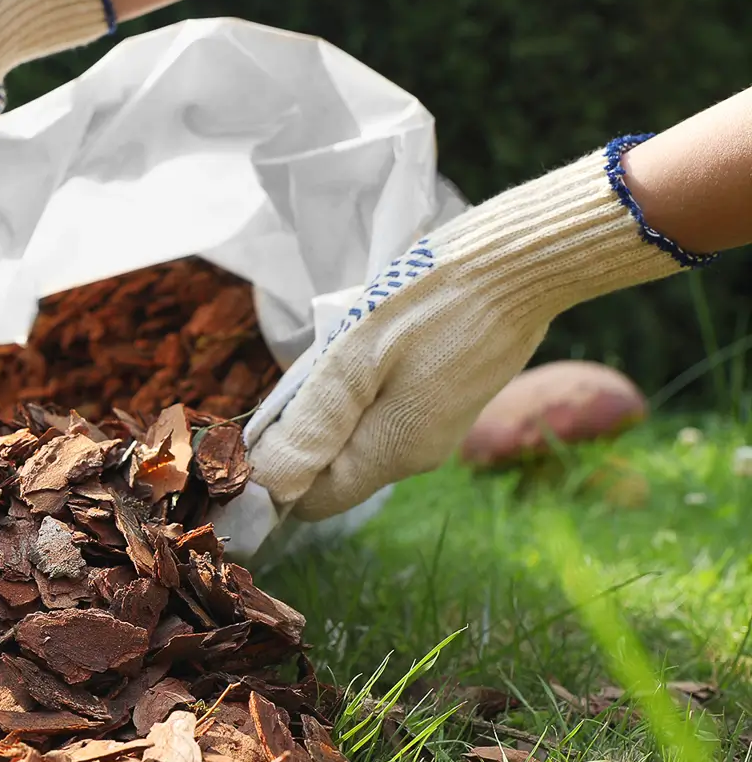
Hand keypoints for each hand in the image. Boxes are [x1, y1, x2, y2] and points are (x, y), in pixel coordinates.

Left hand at [247, 139, 702, 520]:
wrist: (520, 261)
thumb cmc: (431, 301)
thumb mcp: (356, 359)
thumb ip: (314, 426)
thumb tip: (271, 486)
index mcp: (393, 452)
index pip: (314, 500)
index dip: (271, 480)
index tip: (240, 441)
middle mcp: (417, 454)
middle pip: (333, 472)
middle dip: (296, 445)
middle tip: (276, 390)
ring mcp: (435, 428)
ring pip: (357, 441)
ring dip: (324, 416)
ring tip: (313, 367)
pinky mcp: (445, 399)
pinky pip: (383, 415)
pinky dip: (356, 397)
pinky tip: (352, 358)